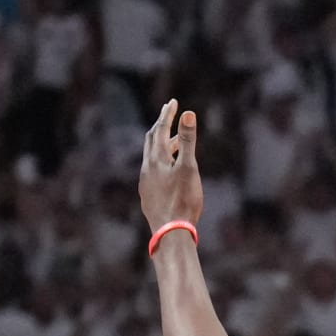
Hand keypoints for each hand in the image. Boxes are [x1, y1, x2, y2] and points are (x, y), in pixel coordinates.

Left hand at [140, 99, 202, 233]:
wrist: (170, 233)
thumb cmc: (183, 201)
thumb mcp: (189, 168)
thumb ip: (188, 141)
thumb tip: (188, 114)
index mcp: (157, 159)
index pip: (161, 129)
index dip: (167, 114)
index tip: (173, 102)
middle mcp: (147, 168)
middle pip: (151, 140)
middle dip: (161, 126)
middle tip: (169, 115)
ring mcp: (145, 183)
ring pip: (152, 157)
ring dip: (163, 145)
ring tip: (176, 143)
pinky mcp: (147, 196)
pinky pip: (151, 171)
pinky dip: (160, 162)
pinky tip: (168, 171)